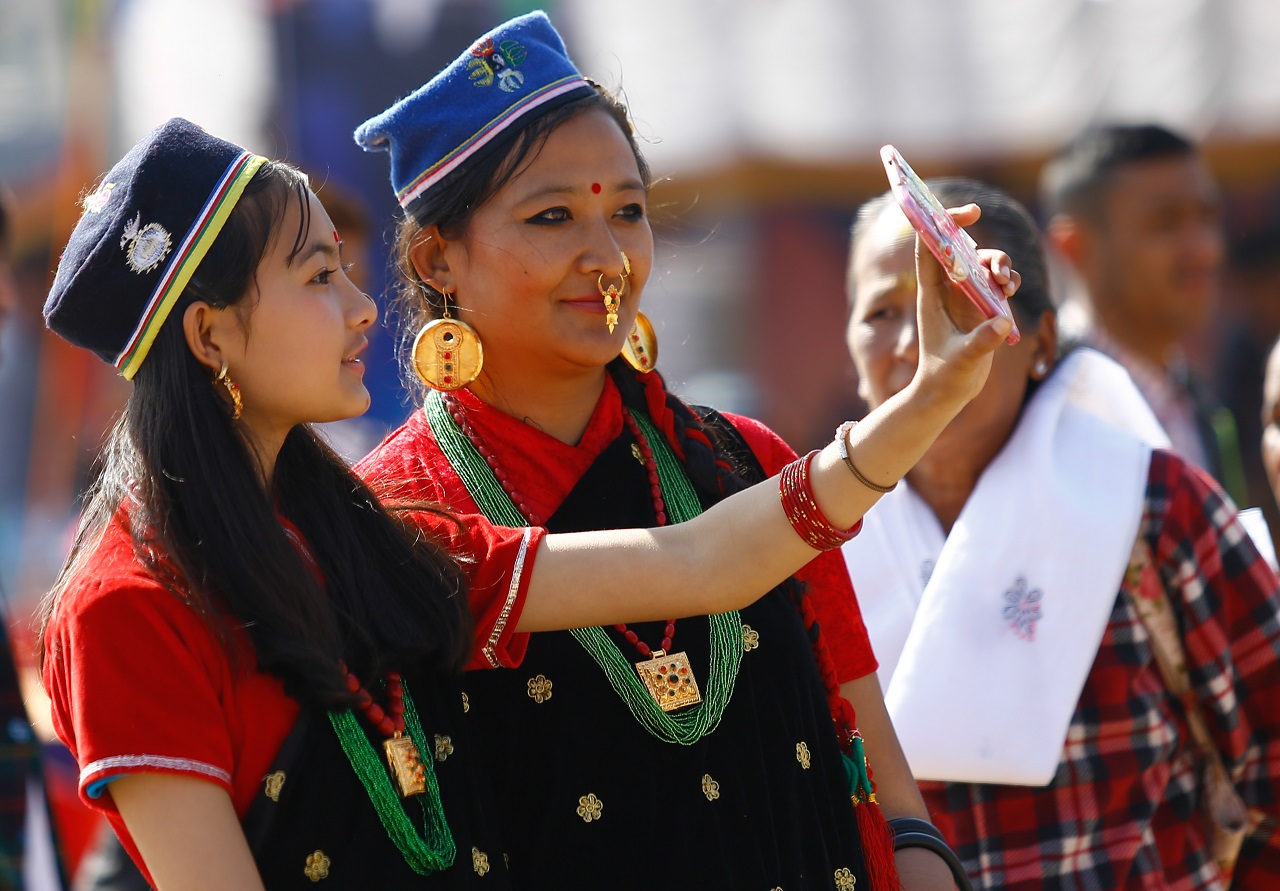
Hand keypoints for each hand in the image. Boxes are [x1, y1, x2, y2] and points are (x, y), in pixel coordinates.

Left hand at [912, 203, 1020, 407]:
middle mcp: (947, 291)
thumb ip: (981, 342)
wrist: (947, 394)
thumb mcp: (962, 361)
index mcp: (931, 295)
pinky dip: (1007, 281)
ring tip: (1005, 284)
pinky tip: (1010, 292)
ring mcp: (965, 298)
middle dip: (985, 250)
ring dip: (1000, 266)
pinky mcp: (982, 308)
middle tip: (998, 270)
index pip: (930, 248)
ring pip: (983, 265)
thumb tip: (1003, 322)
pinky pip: (997, 283)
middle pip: (963, 252)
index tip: (969, 213)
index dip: (943, 224)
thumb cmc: (945, 377)